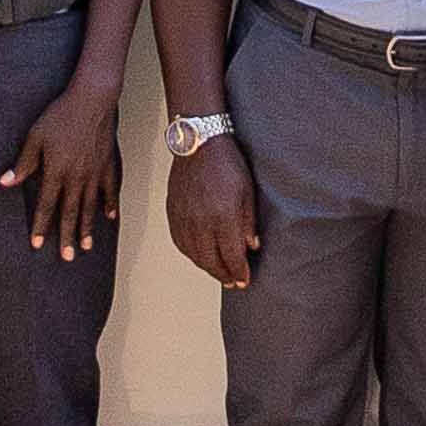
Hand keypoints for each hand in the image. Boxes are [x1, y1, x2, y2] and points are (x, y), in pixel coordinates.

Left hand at [9, 76, 127, 262]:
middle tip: (66, 257)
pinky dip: (110, 205)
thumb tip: (5, 183)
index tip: (36, 244)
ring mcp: (95, 173)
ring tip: (85, 247)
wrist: (92, 99)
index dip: (40, 226)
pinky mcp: (108, 165)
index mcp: (57, 171)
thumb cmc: (60, 115)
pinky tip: (109, 218)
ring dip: (86, 228)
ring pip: (90, 207)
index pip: (46, 205)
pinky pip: (110, 190)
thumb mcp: (35, 136)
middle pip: (70, 213)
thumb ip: (23, 163)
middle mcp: (77, 177)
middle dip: (66, 236)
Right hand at [165, 134, 268, 291]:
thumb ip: (249, 222)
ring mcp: (184, 218)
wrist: (198, 142)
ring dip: (208, 268)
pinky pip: (180, 243)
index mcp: (222, 217)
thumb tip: (251, 246)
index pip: (232, 256)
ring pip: (194, 255)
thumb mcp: (248, 191)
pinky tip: (200, 256)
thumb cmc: (226, 163)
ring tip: (219, 272)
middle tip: (234, 283)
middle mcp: (201, 222)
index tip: (245, 280)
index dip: (239, 272)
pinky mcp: (173, 213)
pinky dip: (191, 254)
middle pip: (211, 261)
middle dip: (224, 275)